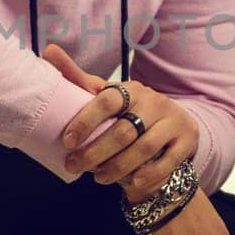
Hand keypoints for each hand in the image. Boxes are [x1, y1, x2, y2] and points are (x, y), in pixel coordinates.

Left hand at [43, 43, 199, 202]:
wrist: (171, 126)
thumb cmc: (129, 113)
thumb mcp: (106, 96)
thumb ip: (79, 80)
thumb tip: (48, 50)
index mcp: (130, 89)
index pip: (107, 101)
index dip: (85, 121)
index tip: (68, 142)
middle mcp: (154, 102)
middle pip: (123, 131)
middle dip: (95, 153)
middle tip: (74, 167)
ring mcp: (172, 121)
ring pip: (144, 148)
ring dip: (118, 167)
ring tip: (99, 178)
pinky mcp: (187, 140)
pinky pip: (168, 161)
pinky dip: (149, 175)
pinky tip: (132, 184)